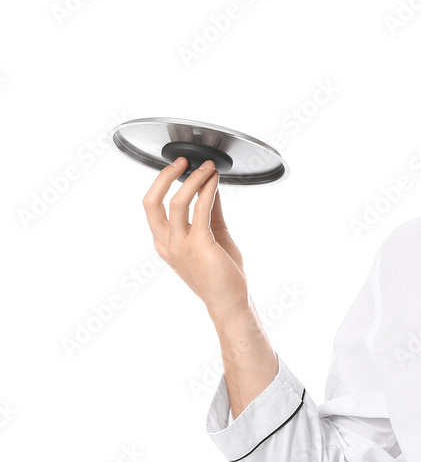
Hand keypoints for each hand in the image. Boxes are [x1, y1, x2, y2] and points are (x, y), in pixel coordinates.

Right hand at [142, 156, 248, 317]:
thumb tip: (209, 186)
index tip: (179, 167)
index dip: (163, 183)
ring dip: (194, 179)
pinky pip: (201, 210)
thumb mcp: (212, 235)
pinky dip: (208, 190)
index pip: (152, 207)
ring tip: (207, 167)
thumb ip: (209, 211)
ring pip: (178, 201)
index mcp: (164, 242)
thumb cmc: (221, 273)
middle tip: (183, 160)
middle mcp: (167, 243)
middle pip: (151, 202)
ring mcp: (180, 245)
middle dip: (166, 176)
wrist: (229, 301)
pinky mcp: (199, 245)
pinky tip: (215, 181)